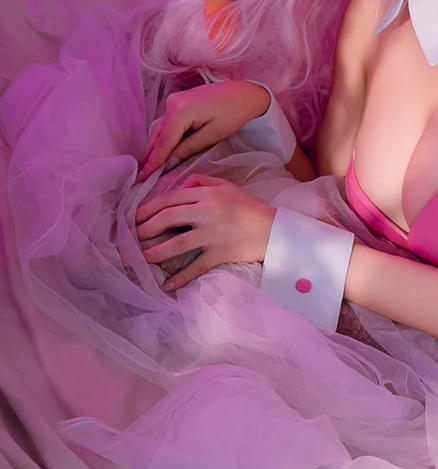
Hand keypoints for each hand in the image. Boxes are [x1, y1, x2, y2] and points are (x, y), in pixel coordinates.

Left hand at [135, 174, 275, 291]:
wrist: (273, 230)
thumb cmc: (250, 207)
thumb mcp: (227, 186)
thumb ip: (201, 182)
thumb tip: (178, 187)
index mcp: (208, 195)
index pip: (171, 198)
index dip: (149, 208)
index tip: (135, 217)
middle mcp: (208, 213)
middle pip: (168, 218)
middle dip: (146, 228)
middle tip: (133, 236)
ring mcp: (213, 235)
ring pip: (177, 243)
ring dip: (156, 252)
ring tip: (141, 257)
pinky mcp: (219, 254)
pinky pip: (196, 267)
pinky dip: (180, 278)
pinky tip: (166, 286)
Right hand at [138, 81, 269, 179]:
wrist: (245, 93)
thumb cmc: (234, 114)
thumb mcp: (212, 135)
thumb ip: (188, 148)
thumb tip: (169, 162)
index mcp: (181, 111)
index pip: (164, 142)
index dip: (154, 162)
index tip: (144, 177)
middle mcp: (172, 103)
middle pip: (158, 135)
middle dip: (150, 156)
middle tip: (141, 175)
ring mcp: (174, 100)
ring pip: (161, 129)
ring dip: (155, 147)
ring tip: (146, 166)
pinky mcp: (178, 101)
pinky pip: (168, 123)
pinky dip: (164, 137)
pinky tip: (160, 150)